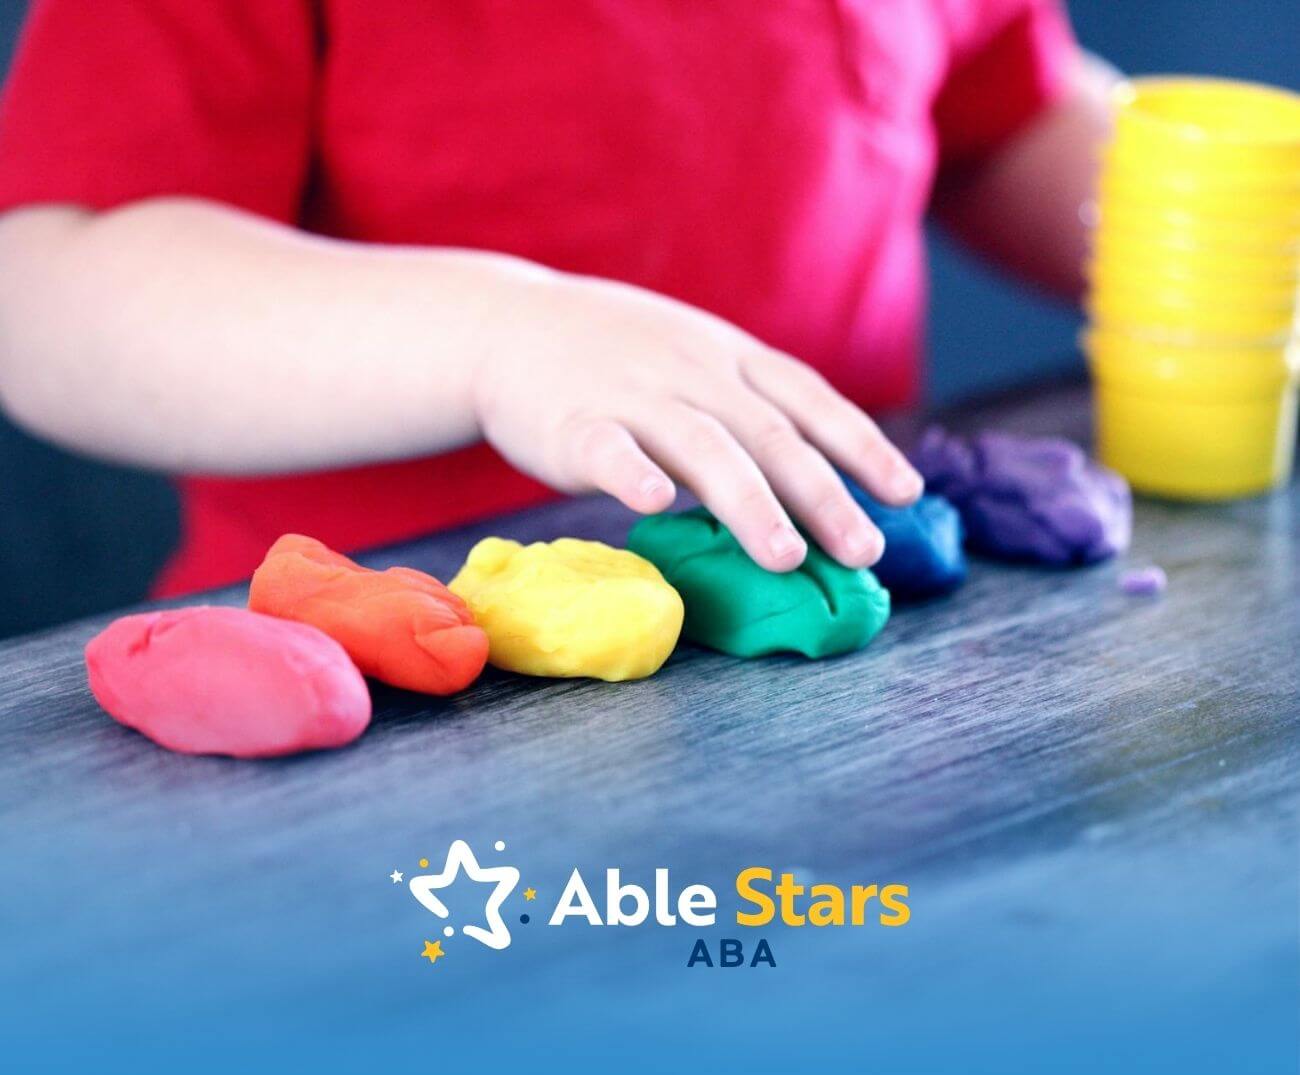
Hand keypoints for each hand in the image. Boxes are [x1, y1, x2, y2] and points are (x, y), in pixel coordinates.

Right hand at [471, 271, 922, 571]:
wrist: (506, 324)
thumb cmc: (612, 355)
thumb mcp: (692, 356)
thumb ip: (745, 405)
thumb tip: (814, 475)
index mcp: (727, 357)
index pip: (809, 399)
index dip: (862, 445)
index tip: (907, 493)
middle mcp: (692, 371)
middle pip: (770, 434)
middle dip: (823, 494)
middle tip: (864, 551)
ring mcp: (633, 393)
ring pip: (702, 446)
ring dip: (749, 502)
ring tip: (786, 557)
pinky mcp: (572, 421)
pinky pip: (607, 447)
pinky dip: (633, 474)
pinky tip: (657, 504)